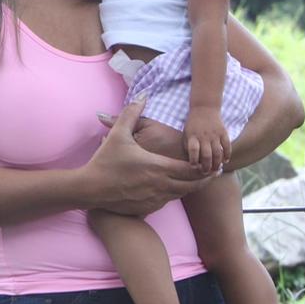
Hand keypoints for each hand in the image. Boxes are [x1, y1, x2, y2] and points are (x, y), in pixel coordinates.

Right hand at [85, 96, 215, 216]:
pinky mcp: (147, 208)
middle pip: (192, 186)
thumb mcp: (118, 134)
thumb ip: (132, 113)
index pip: (192, 170)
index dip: (205, 168)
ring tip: (196, 181)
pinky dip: (173, 195)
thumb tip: (142, 95)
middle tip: (212, 173)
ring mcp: (154, 199)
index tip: (214, 165)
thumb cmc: (105, 161)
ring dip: (190, 188)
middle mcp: (161, 185)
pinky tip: (172, 190)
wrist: (90, 189)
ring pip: (180, 195)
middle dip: (204, 179)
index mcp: (158, 167)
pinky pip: (166, 202)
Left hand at [182, 106, 230, 173]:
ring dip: (217, 163)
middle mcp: (203, 137)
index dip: (193, 160)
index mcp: (192, 137)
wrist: (204, 108)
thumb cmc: (193, 124)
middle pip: (206, 155)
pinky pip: (227, 145)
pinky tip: (226, 161)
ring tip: (216, 170)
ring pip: (217, 153)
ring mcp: (214, 135)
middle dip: (206, 167)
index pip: (193, 151)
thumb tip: (193, 163)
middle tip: (206, 173)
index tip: (194, 167)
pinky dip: (227, 154)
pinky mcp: (223, 132)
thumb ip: (189, 147)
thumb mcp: (186, 134)